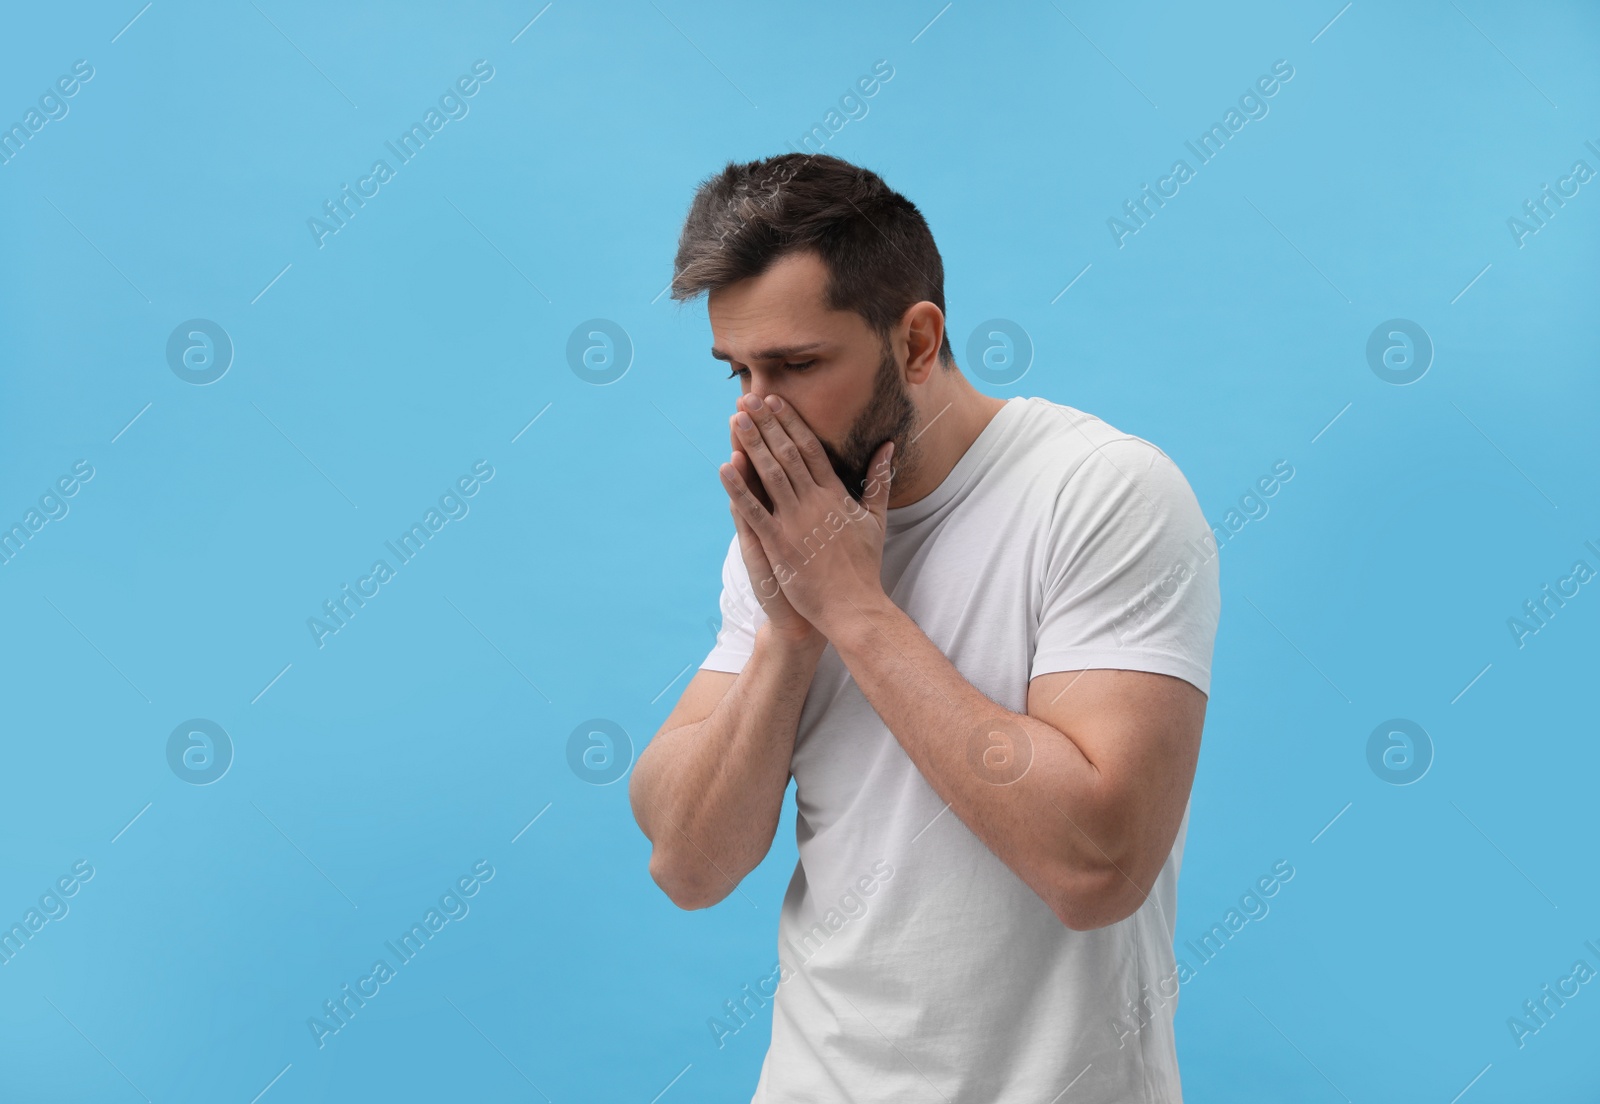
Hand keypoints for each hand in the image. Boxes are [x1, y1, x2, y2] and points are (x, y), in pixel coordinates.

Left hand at [719, 393, 893, 640]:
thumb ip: (878, 480)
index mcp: (836, 495)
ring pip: (771, 475)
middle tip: (748, 399)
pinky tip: (725, 468)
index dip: (791, 423)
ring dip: (752, 445)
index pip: (811, 449)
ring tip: (736, 420)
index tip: (775, 401)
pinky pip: (755, 512)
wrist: (854, 606)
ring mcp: (796, 523)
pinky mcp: (781, 545)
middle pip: (788, 454)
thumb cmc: (864, 565)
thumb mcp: (876, 518)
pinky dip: (740, 489)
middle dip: (767, 425)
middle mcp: (815, 503)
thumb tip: (887, 447)